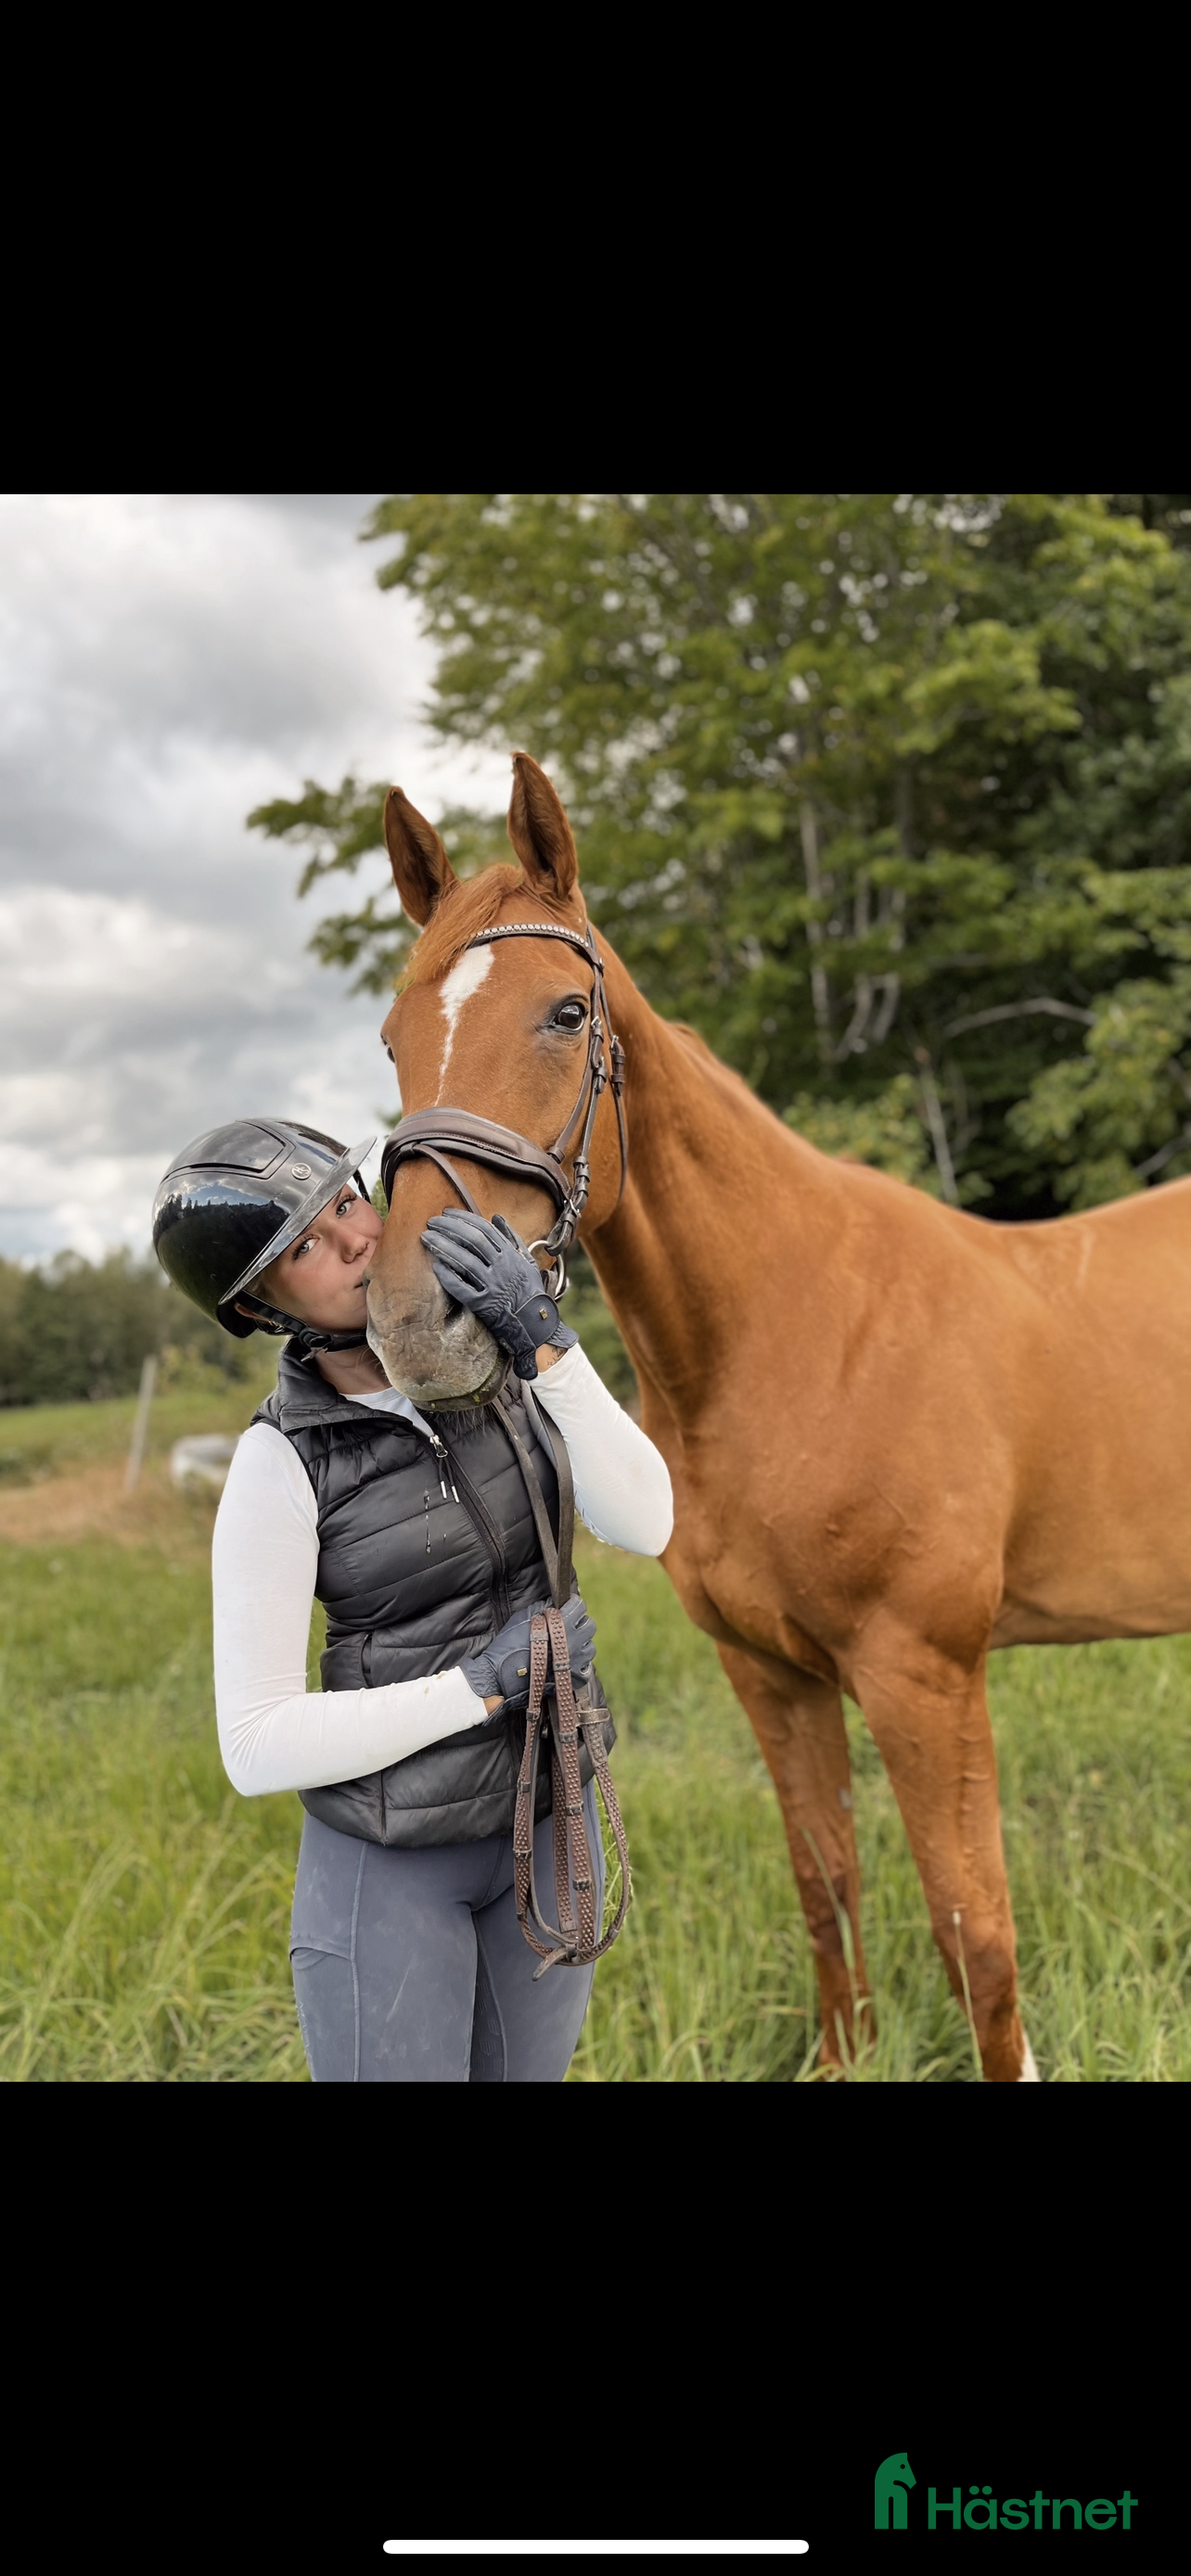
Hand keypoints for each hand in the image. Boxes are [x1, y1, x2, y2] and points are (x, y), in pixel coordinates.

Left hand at [422, 1209, 576, 1380]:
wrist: (534, 1322)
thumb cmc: (529, 1290)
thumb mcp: (527, 1260)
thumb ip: (512, 1237)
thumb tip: (497, 1217)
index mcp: (510, 1255)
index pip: (484, 1229)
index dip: (463, 1218)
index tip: (446, 1213)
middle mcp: (501, 1267)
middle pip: (472, 1240)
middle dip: (449, 1228)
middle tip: (431, 1222)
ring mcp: (492, 1286)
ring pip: (464, 1261)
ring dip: (443, 1247)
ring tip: (426, 1238)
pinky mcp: (483, 1304)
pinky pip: (461, 1288)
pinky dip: (447, 1277)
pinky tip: (435, 1266)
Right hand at [458, 1592, 596, 1709]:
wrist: (501, 1677)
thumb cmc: (509, 1645)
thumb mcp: (521, 1619)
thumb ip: (540, 1608)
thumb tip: (551, 1603)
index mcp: (562, 1625)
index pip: (579, 1606)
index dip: (572, 1603)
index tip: (566, 1605)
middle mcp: (573, 1642)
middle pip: (590, 1625)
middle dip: (579, 1622)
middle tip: (567, 1625)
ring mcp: (575, 1662)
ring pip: (590, 1647)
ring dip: (581, 1644)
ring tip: (566, 1645)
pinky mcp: (573, 1679)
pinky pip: (585, 1668)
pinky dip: (579, 1664)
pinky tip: (566, 1662)